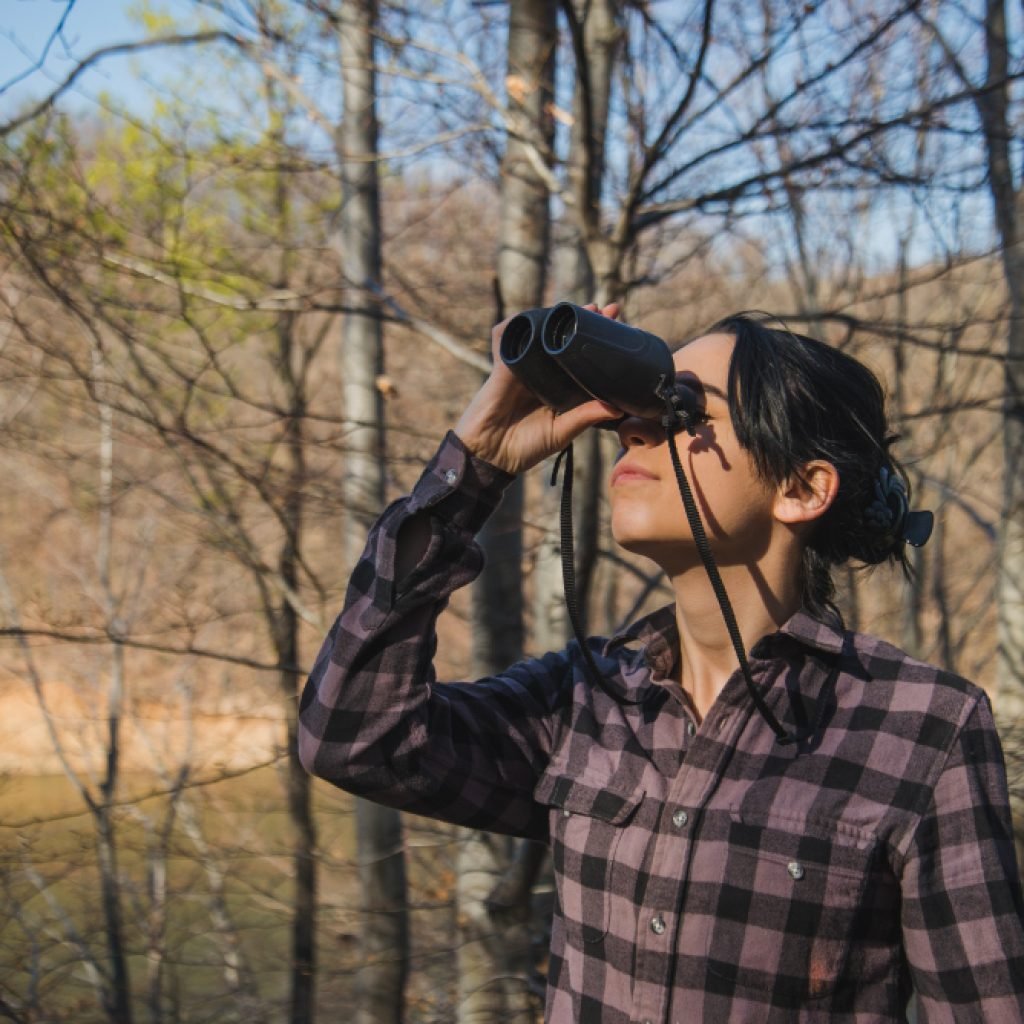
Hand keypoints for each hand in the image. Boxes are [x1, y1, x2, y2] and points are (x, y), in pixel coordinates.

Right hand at [454, 302, 622, 474]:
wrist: (489, 456)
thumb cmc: (525, 448)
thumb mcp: (562, 432)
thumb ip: (586, 417)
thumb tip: (618, 408)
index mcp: (561, 389)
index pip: (583, 360)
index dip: (599, 344)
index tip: (620, 329)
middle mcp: (544, 374)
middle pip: (565, 340)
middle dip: (586, 322)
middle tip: (607, 310)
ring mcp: (523, 367)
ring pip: (541, 333)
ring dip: (560, 318)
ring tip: (584, 309)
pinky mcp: (502, 367)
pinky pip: (508, 338)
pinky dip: (518, 323)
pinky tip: (537, 314)